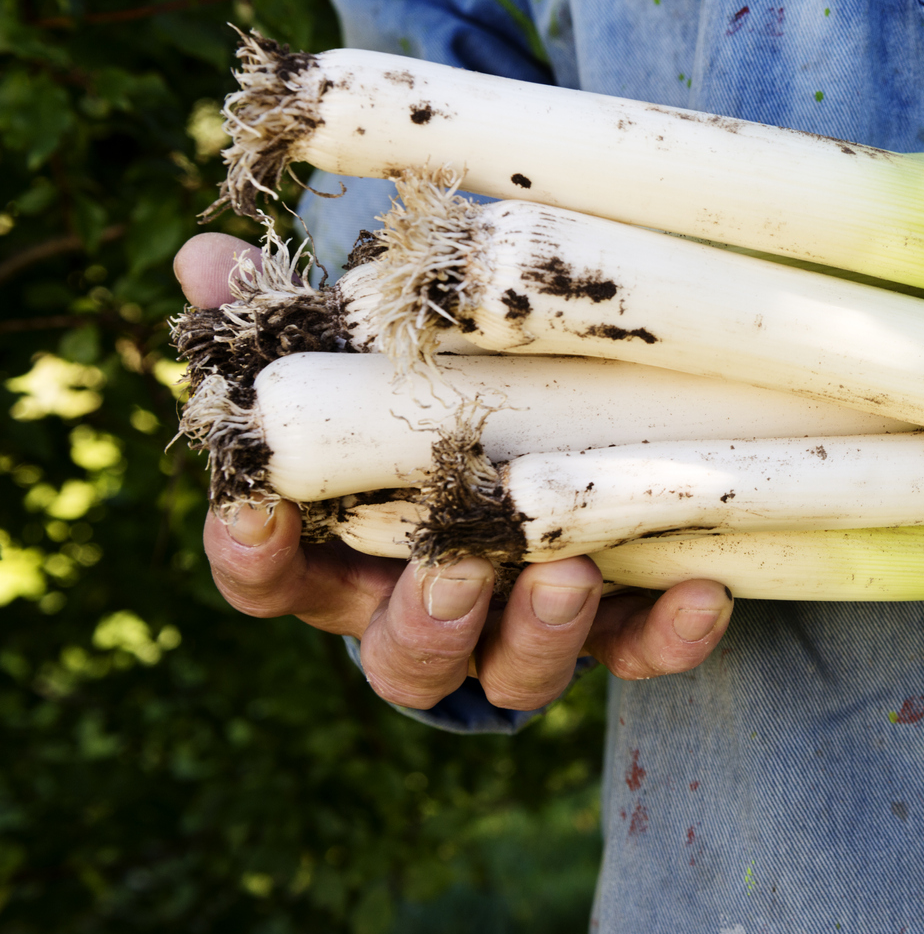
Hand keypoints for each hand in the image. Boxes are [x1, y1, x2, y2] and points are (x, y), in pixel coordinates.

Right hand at [176, 234, 732, 708]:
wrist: (539, 467)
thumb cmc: (424, 413)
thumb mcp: (360, 365)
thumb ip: (287, 325)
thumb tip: (207, 261)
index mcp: (344, 558)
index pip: (271, 579)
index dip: (254, 554)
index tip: (260, 510)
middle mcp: (424, 612)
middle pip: (402, 654)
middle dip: (425, 621)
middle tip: (455, 572)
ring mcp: (519, 631)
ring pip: (514, 672)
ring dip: (540, 631)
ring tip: (569, 573)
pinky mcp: (613, 632)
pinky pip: (639, 651)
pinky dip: (670, 634)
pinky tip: (706, 590)